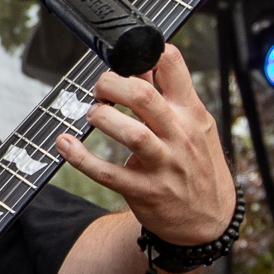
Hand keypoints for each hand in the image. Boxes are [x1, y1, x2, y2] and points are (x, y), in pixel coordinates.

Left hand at [55, 45, 236, 246]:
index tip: (126, 59)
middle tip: (101, 90)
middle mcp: (179, 136)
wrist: (208, 220)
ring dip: (102, 117)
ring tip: (94, 114)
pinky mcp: (144, 191)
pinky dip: (80, 157)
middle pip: (143, 97)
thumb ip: (167, 98)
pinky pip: (107, 173)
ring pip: (130, 133)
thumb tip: (140, 67)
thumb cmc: (198, 166)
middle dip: (111, 85)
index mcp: (192, 114)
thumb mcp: (195, 127)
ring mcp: (163, 165)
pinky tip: (64, 143)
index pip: (173, 67)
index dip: (144, 53)